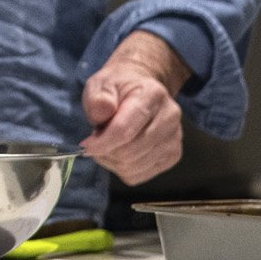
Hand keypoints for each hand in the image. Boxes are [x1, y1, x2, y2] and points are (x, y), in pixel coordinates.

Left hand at [79, 31, 188, 185]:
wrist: (139, 90)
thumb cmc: (117, 88)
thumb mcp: (100, 84)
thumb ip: (98, 98)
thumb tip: (102, 113)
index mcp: (152, 95)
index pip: (125, 129)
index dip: (102, 142)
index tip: (85, 145)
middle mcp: (170, 117)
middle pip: (130, 152)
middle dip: (105, 151)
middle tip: (95, 140)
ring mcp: (175, 138)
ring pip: (134, 167)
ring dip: (112, 161)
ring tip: (107, 144)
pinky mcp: (173, 155)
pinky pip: (140, 175)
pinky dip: (122, 169)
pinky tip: (119, 152)